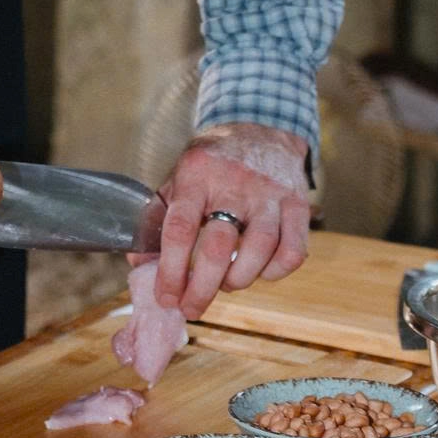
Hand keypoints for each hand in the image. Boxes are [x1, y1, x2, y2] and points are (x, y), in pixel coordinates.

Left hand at [147, 124, 310, 321]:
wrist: (261, 129)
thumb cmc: (212, 164)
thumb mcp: (178, 179)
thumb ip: (158, 219)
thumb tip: (139, 264)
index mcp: (196, 175)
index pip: (180, 228)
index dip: (171, 270)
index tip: (166, 296)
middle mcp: (234, 183)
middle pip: (219, 247)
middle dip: (202, 288)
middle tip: (191, 308)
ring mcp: (270, 193)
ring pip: (260, 249)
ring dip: (239, 279)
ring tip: (225, 284)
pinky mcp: (298, 204)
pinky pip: (293, 251)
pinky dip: (275, 272)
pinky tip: (259, 271)